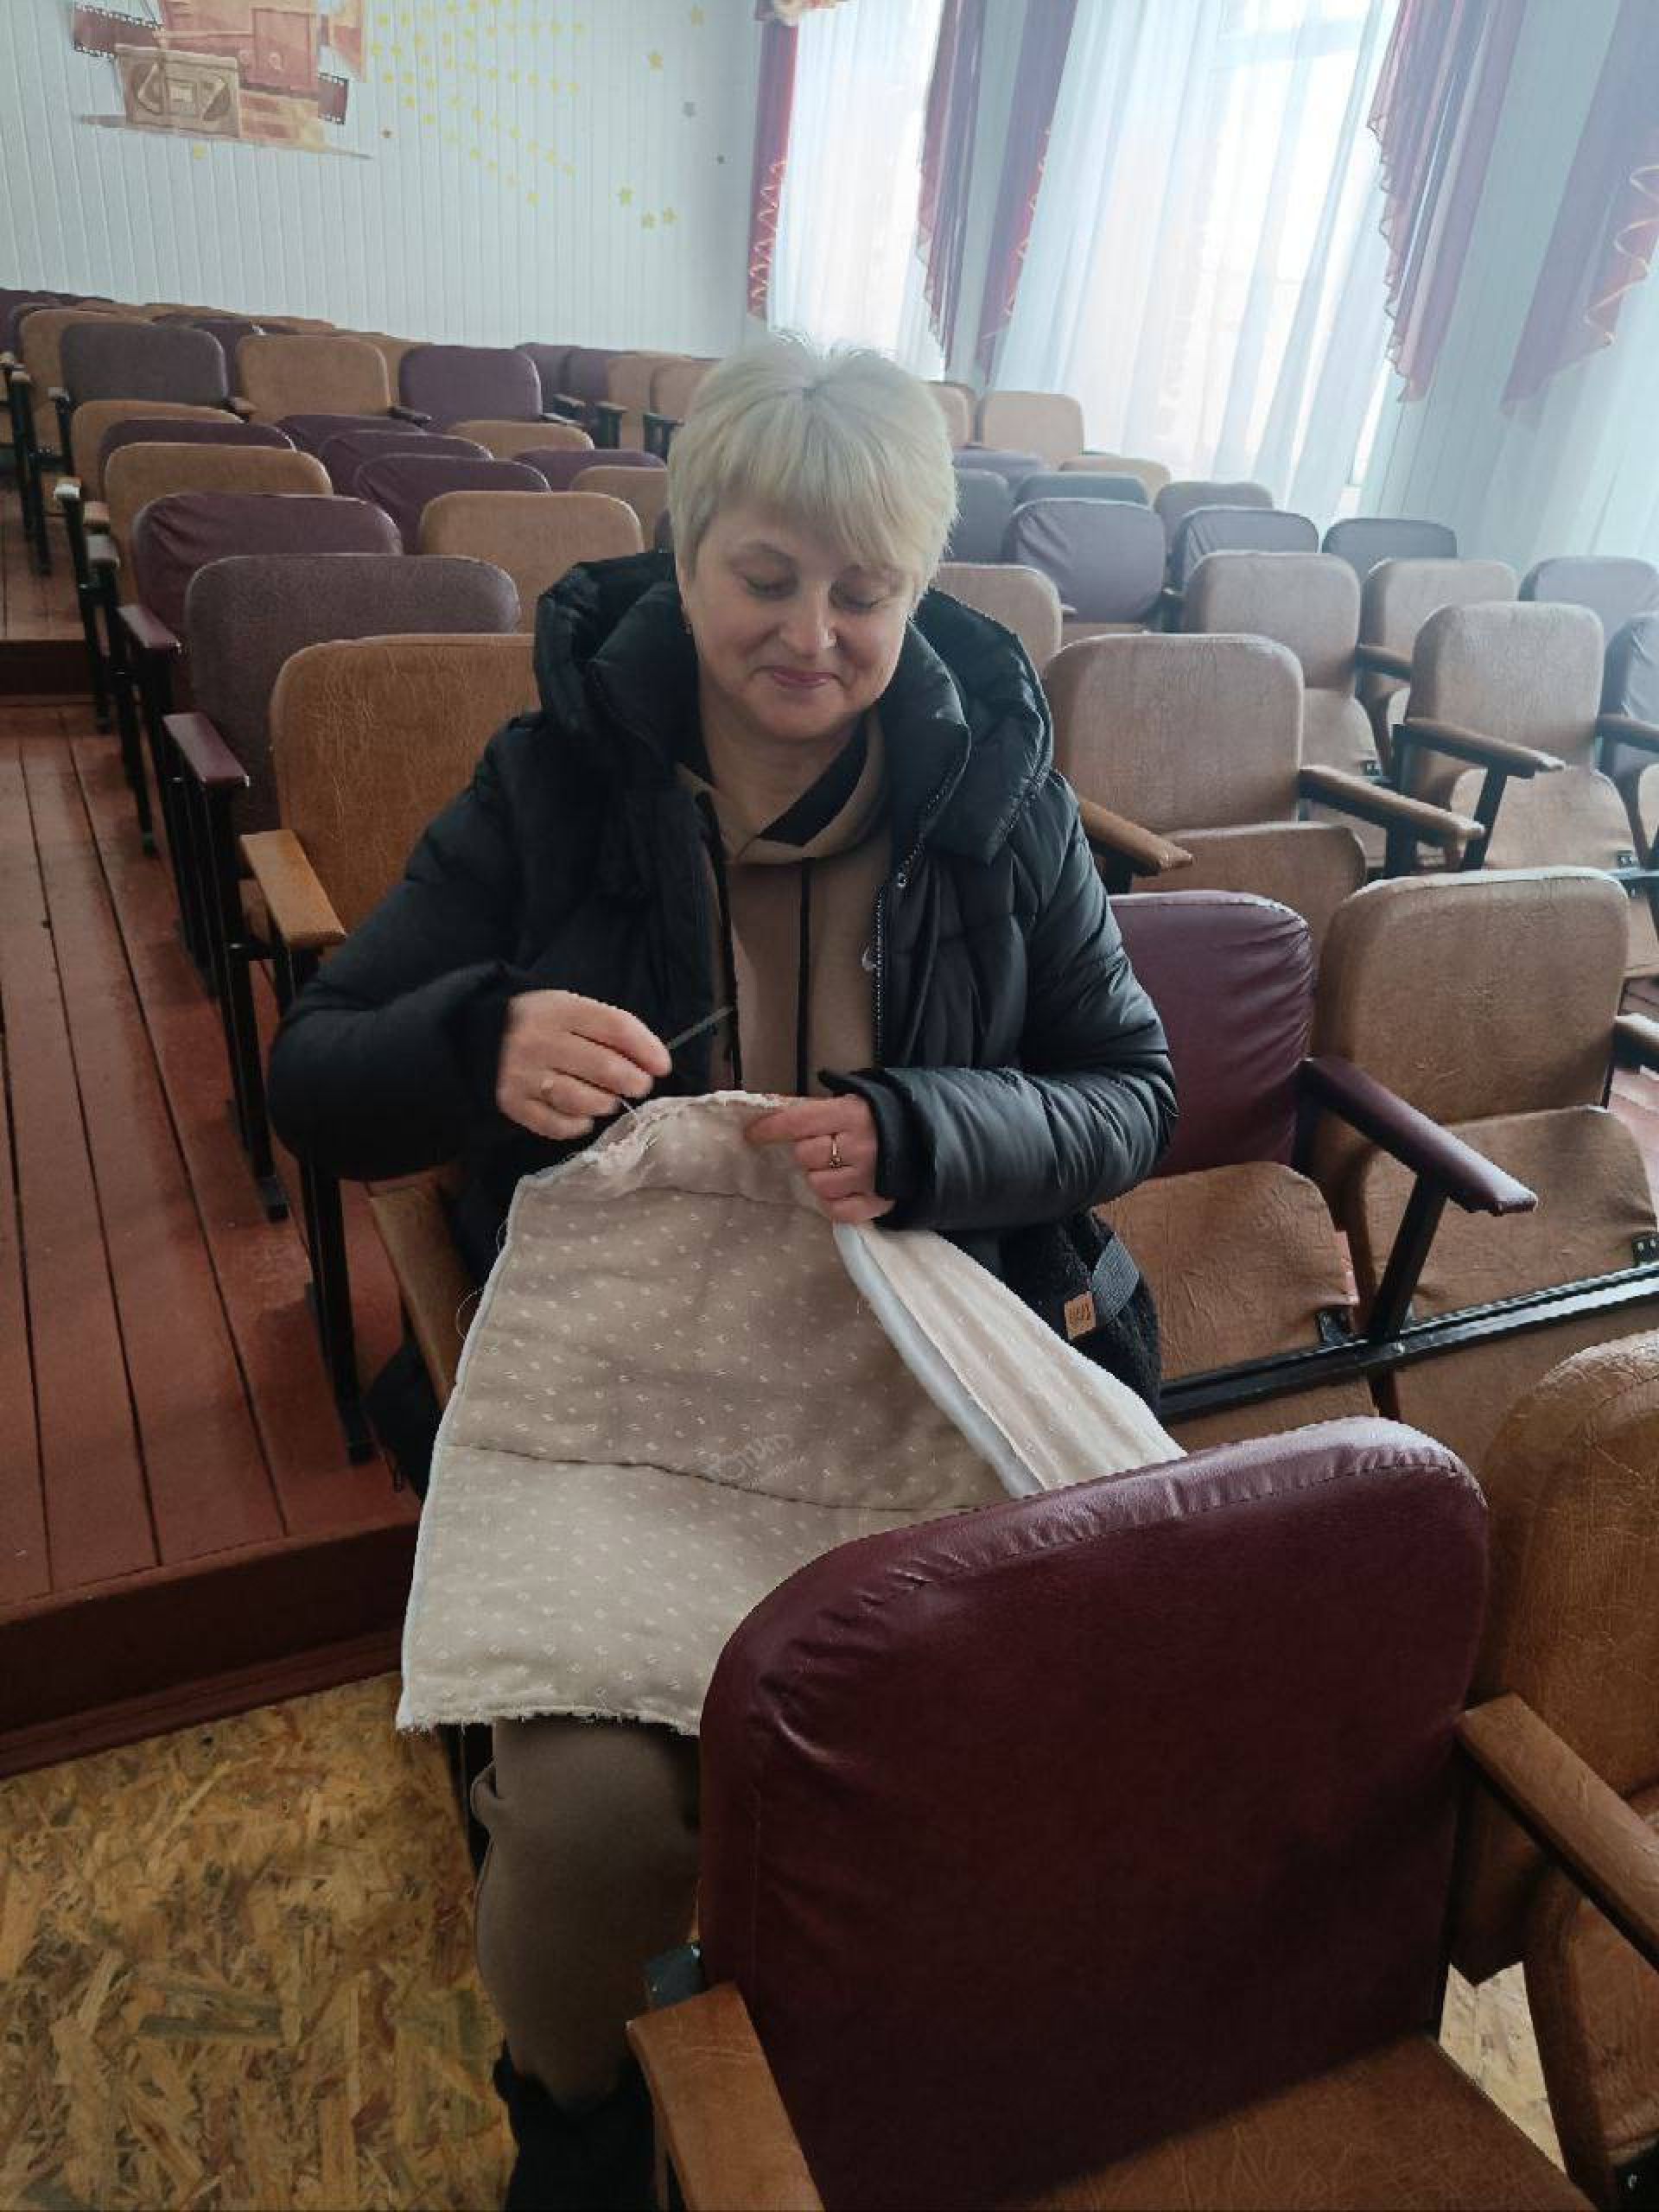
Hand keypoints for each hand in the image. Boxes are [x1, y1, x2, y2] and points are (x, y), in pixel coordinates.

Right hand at [498, 991, 671, 1141]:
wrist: (477, 1035)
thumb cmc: (541, 1024)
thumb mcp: (570, 1009)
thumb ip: (608, 1029)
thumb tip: (653, 1062)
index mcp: (559, 1009)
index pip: (616, 1027)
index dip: (647, 1049)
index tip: (662, 1065)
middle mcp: (540, 1041)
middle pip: (605, 1067)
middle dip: (633, 1081)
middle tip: (637, 1084)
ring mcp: (524, 1074)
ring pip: (583, 1100)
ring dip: (606, 1104)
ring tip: (608, 1099)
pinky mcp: (512, 1103)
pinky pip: (557, 1124)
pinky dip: (578, 1125)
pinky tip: (583, 1117)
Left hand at [744, 1094, 893, 1222]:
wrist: (926, 1140)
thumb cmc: (880, 1118)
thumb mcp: (854, 1101)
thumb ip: (819, 1111)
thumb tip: (774, 1116)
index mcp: (852, 1114)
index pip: (799, 1122)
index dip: (772, 1128)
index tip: (753, 1134)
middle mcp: (860, 1146)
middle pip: (806, 1156)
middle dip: (808, 1152)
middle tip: (825, 1148)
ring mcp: (869, 1178)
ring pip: (818, 1185)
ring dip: (820, 1178)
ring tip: (838, 1169)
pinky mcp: (877, 1204)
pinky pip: (837, 1211)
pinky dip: (833, 1203)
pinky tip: (843, 1191)